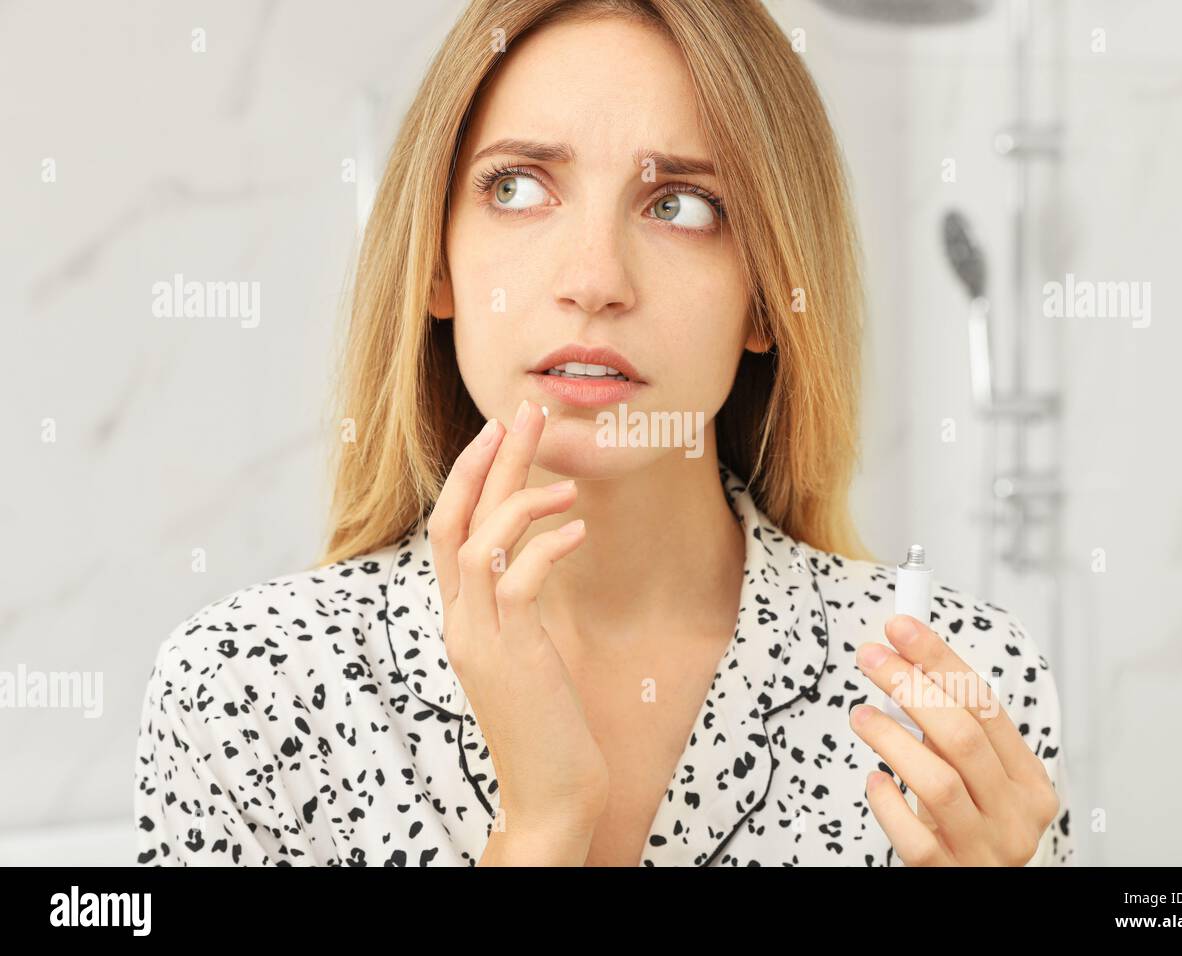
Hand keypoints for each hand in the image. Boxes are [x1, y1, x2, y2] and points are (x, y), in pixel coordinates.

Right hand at [427, 398, 608, 862]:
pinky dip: (545, 547)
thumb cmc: (548, 721)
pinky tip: (578, 529)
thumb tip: (532, 555)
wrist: (551, 793)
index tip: (501, 431)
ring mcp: (478, 638)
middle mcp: (458, 620)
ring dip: (518, 498)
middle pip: (455, 519)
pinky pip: (517, 581)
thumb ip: (517, 604)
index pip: (450, 527)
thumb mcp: (526, 652)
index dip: (471, 474)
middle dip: (488, 461)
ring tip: (564, 478)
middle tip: (521, 411)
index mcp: (460, 615)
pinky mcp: (510, 656)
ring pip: (478, 542)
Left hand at [849, 614, 1059, 865]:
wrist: (978, 894)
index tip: (902, 628)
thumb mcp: (980, 782)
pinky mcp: (948, 876)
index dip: (941, 660)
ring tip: (860, 715)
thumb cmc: (969, 828)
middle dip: (912, 686)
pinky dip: (888, 802)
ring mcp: (983, 850)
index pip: (986, 705)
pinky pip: (913, 836)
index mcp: (1030, 783)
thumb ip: (956, 737)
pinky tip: (873, 779)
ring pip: (938, 781)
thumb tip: (906, 668)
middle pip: (963, 736)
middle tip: (872, 657)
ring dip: (892, 738)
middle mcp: (1015, 817)